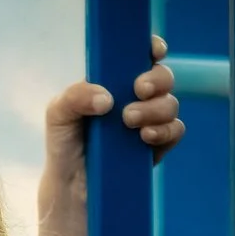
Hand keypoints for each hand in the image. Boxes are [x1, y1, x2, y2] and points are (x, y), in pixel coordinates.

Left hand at [43, 34, 185, 190]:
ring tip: (129, 120)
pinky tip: (145, 136)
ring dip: (155, 108)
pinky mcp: (157, 146)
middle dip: (157, 80)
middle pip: (163, 77)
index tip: (153, 51)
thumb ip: (75, 96)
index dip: (153, 48)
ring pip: (170, 103)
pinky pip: (175, 131)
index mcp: (115, 81)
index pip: (140, 56)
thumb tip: (107, 98)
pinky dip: (164, 130)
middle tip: (139, 89)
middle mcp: (136, 98)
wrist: (71, 187)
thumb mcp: (59, 114)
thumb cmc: (64, 144)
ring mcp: (149, 121)